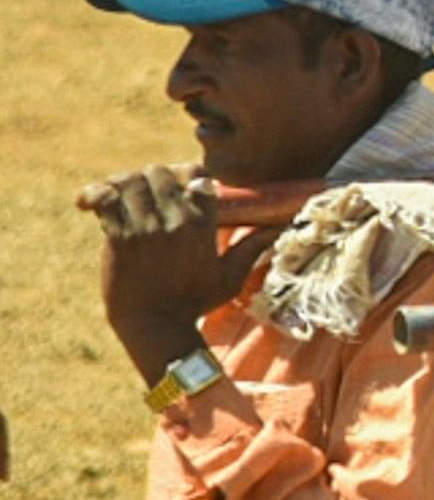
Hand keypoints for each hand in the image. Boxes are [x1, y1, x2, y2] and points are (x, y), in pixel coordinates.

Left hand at [85, 166, 278, 379]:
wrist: (156, 326)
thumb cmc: (194, 303)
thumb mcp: (230, 276)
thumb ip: (252, 248)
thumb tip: (280, 229)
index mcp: (205, 225)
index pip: (198, 178)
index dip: (187, 176)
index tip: (179, 187)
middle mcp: (177, 221)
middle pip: (160, 173)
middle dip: (153, 179)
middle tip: (144, 194)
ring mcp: (146, 229)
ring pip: (132, 181)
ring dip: (124, 185)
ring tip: (119, 197)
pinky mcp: (119, 238)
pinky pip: (104, 200)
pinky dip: (94, 196)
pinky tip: (87, 205)